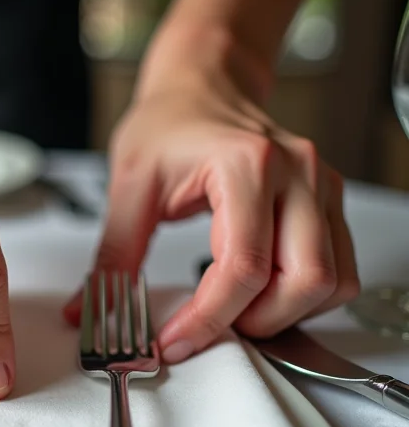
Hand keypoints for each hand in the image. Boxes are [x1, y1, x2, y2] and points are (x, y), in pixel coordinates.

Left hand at [64, 57, 358, 363]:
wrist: (202, 85)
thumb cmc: (168, 122)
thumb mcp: (130, 185)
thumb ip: (112, 256)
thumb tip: (89, 311)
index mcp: (247, 164)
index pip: (242, 267)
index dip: (208, 319)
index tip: (173, 342)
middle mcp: (297, 174)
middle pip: (303, 281)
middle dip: (254, 322)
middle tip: (207, 326)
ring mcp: (320, 186)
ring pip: (330, 282)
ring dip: (284, 314)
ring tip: (233, 309)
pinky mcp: (326, 200)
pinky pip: (337, 270)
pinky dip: (302, 298)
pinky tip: (260, 291)